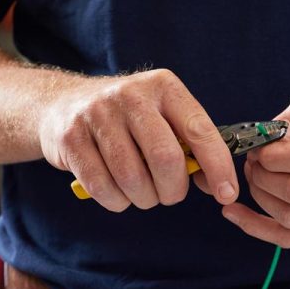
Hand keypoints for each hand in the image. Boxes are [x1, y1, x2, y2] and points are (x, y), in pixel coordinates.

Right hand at [39, 69, 238, 211]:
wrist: (62, 105)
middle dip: (173, 190)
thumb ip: (189, 145)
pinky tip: (118, 194)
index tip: (226, 193)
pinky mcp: (71, 138)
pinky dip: (116, 201)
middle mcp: (131, 95)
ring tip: (142, 194)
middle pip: (165, 159)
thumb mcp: (160, 116)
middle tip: (169, 195)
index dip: (217, 166)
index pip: (199, 130)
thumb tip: (218, 185)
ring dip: (143, 199)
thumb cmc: (126, 120)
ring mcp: (97, 114)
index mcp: (163, 87)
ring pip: (132, 178)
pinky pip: (102, 187)